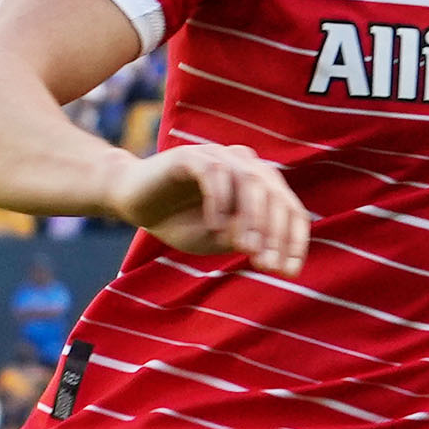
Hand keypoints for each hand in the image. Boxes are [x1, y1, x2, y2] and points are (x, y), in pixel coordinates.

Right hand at [106, 140, 310, 272]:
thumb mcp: (217, 239)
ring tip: (245, 248)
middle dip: (275, 234)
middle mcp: (245, 164)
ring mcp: (218, 156)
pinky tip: (214, 228)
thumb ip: (243, 240)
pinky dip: (218, 201)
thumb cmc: (180, 221)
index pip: (290, 209)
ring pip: (250, 181)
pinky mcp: (190, 156)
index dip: (294, 241)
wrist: (134, 201)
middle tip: (266, 265)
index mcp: (260, 184)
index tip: (289, 273)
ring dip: (251, 218)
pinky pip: (213, 173)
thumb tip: (267, 252)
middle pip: (276, 195)